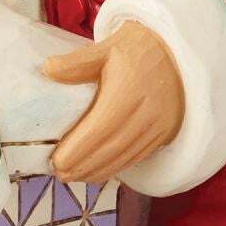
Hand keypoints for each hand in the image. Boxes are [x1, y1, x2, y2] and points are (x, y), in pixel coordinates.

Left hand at [43, 22, 184, 182]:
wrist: (178, 54)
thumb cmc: (137, 49)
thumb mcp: (107, 48)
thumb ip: (77, 62)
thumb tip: (47, 69)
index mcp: (128, 90)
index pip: (100, 128)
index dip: (78, 148)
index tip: (56, 161)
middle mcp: (146, 112)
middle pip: (111, 147)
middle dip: (83, 165)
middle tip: (60, 174)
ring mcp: (158, 125)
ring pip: (125, 156)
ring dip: (98, 171)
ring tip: (74, 177)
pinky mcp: (164, 133)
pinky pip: (138, 156)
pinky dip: (116, 167)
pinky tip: (99, 172)